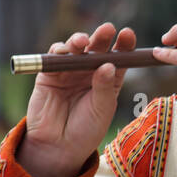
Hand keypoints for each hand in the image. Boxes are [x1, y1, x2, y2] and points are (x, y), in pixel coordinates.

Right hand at [16, 23, 133, 176]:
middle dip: (102, 37)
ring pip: (75, 49)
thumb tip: (108, 64)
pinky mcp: (49, 74)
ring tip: (84, 41)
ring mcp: (69, 71)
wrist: (59, 147)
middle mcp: (90, 71)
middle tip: (108, 29)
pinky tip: (67, 50)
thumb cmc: (86, 130)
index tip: (127, 35)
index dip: (124, 45)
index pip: (118, 57)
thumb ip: (104, 87)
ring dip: (79, 40)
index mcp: (108, 79)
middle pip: (97, 48)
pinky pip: (54, 57)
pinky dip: (60, 50)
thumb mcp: (102, 110)